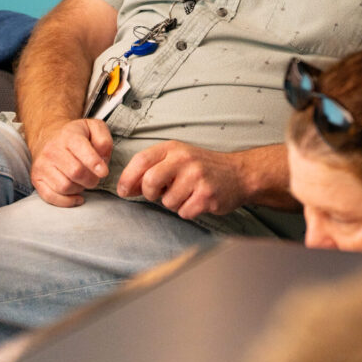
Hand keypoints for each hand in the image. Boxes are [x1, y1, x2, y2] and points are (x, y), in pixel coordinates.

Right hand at [31, 118, 112, 207]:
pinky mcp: (36, 178)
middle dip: (91, 180)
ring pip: (64, 187)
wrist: (47, 135)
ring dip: (79, 189)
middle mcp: (52, 150)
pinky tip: (76, 196)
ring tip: (83, 181)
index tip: (104, 172)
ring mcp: (42, 165)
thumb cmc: (75, 135)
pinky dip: (66, 201)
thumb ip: (104, 140)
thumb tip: (103, 159)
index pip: (83, 153)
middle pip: (76, 173)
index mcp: (69, 136)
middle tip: (95, 178)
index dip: (96, 165)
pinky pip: (51, 197)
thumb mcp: (93, 128)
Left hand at [117, 141, 245, 218]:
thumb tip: (125, 188)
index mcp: (173, 148)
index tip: (123, 190)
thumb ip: (152, 169)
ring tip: (187, 193)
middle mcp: (184, 159)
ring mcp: (197, 177)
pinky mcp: (207, 195)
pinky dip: (188, 211)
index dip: (127, 177)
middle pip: (150, 181)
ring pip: (167, 201)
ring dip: (173, 203)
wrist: (238, 174)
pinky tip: (197, 200)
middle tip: (160, 193)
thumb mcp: (177, 158)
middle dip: (150, 193)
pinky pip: (184, 212)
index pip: (141, 160)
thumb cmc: (203, 167)